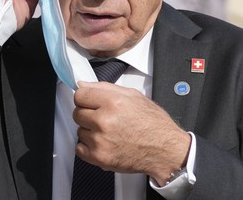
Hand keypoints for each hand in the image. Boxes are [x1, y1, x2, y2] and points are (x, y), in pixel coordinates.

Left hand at [73, 81, 191, 184]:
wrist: (165, 150)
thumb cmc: (154, 124)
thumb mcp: (134, 96)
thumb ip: (105, 88)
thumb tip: (84, 85)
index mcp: (113, 102)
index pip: (80, 95)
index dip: (85, 97)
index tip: (89, 101)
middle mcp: (105, 120)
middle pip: (77, 113)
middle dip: (88, 114)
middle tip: (103, 118)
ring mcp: (101, 140)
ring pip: (79, 131)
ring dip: (90, 131)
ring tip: (109, 132)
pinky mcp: (99, 157)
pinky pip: (80, 148)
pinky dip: (89, 147)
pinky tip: (104, 143)